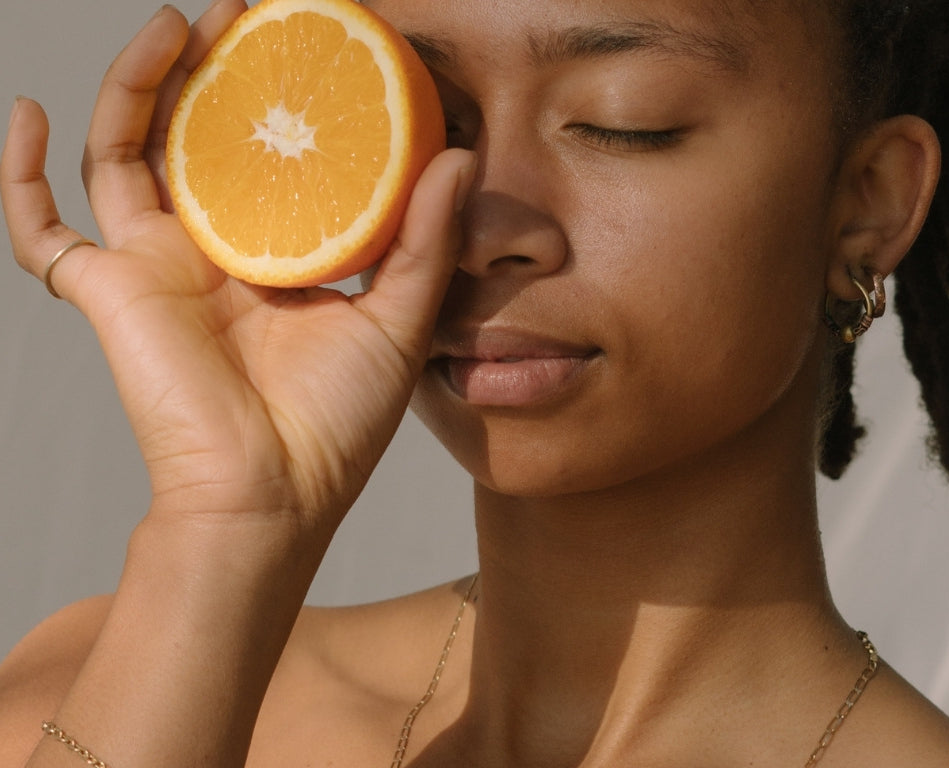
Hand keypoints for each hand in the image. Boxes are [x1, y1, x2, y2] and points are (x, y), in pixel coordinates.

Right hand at [1, 4, 474, 541]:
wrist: (272, 496)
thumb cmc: (335, 425)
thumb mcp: (397, 321)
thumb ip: (425, 240)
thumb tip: (459, 153)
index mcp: (280, 257)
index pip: (275, 160)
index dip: (284, 104)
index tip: (308, 46)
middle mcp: (215, 254)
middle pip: (197, 140)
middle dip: (211, 72)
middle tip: (241, 13)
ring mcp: (155, 268)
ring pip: (125, 156)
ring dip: (136, 87)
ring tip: (172, 26)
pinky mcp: (109, 292)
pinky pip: (40, 230)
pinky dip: (18, 176)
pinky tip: (27, 113)